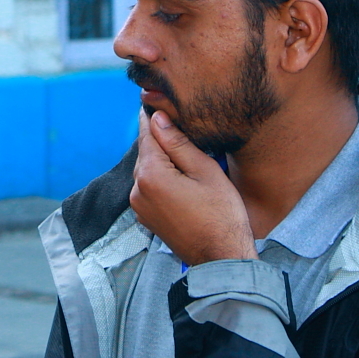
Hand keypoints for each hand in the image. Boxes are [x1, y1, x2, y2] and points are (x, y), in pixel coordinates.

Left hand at [129, 109, 255, 265]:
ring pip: (147, 170)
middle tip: (172, 120)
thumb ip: (178, 143)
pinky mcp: (147, 218)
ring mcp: (140, 207)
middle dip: (158, 138)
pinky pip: (149, 187)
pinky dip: (160, 177)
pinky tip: (178, 174)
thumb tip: (158, 119)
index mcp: (151, 175)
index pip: (148, 135)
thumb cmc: (221, 214)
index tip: (151, 100)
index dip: (151, 117)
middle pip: (146, 152)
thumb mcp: (204, 170)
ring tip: (179, 146)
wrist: (221, 256)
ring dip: (160, 158)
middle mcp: (137, 191)